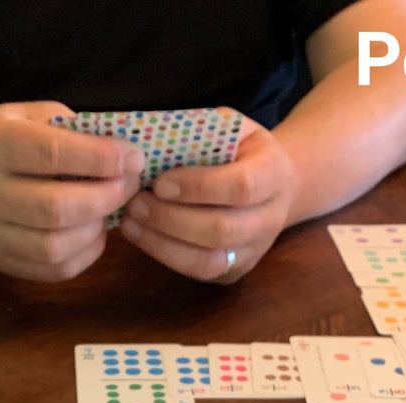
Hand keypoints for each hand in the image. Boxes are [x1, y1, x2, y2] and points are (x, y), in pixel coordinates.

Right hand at [0, 101, 143, 281]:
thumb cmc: (9, 139)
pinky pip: (53, 270)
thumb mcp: (32, 116)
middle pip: (54, 209)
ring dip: (95, 230)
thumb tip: (124, 154)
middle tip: (129, 186)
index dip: (99, 158)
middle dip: (104, 198)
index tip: (132, 158)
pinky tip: (93, 232)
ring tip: (109, 210)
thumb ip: (73, 130)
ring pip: (53, 247)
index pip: (51, 154)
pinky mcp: (2, 261)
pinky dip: (85, 254)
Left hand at [118, 118, 298, 283]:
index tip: (160, 183)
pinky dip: (165, 255)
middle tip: (136, 203)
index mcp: (274, 173)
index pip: (240, 186)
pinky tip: (142, 235)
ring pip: (208, 261)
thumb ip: (199, 134)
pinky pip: (199, 272)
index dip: (198, 187)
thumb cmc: (241, 150)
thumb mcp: (229, 127)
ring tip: (131, 222)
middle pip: (221, 230)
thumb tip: (149, 145)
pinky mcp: (236, 271)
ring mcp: (254, 251)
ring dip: (163, 243)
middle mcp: (270, 218)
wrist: (274, 186)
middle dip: (172, 219)